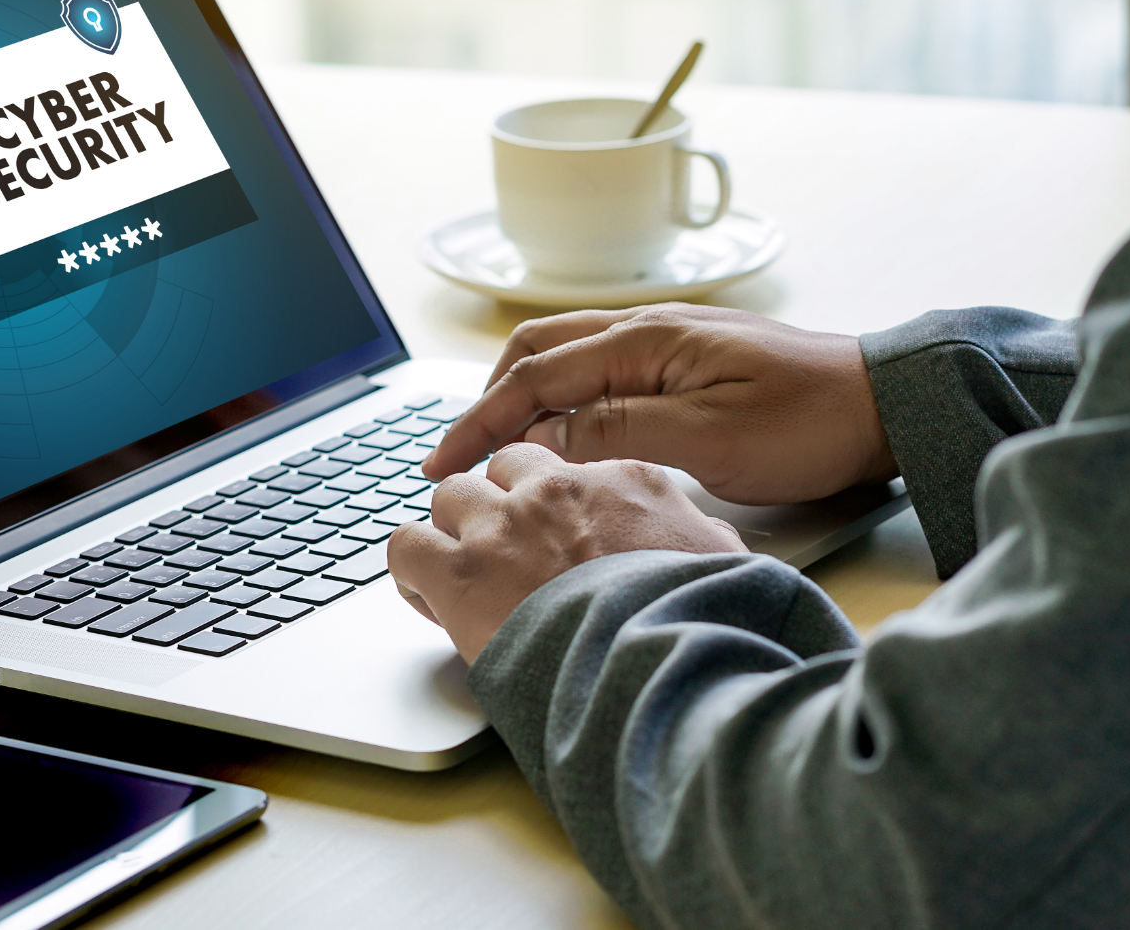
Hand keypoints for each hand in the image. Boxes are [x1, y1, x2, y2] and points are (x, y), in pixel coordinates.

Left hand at [387, 444, 745, 661]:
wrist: (657, 664)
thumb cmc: (695, 622)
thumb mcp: (723, 563)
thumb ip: (702, 539)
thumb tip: (712, 544)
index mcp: (619, 482)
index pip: (562, 464)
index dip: (547, 498)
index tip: (549, 532)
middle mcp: (553, 492)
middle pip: (500, 467)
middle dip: (498, 504)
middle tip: (504, 553)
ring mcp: (501, 526)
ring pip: (448, 495)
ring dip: (453, 532)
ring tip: (466, 576)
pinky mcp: (458, 570)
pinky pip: (406, 545)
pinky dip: (411, 568)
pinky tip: (429, 595)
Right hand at [421, 304, 896, 505]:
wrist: (885, 406)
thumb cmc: (808, 423)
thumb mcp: (707, 439)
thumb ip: (616, 431)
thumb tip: (541, 435)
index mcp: (642, 341)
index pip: (532, 379)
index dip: (477, 422)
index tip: (438, 463)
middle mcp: (644, 328)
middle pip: (534, 352)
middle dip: (484, 401)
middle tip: (455, 455)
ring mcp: (664, 340)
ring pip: (563, 356)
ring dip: (518, 395)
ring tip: (494, 445)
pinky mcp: (683, 360)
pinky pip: (596, 368)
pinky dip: (557, 395)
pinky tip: (558, 429)